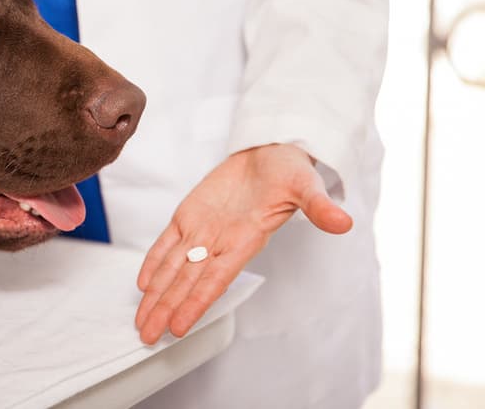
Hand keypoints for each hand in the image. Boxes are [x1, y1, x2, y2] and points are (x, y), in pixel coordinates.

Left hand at [134, 143, 352, 343]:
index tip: (178, 327)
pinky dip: (155, 262)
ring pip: (173, 268)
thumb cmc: (289, 170)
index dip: (195, 304)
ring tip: (142, 320)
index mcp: (245, 240)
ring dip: (156, 294)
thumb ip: (319, 206)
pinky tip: (143, 283)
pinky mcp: (190, 215)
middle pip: (187, 282)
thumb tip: (344, 222)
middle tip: (147, 335)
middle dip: (166, 309)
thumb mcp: (306, 184)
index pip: (215, 280)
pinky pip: (168, 243)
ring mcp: (202, 230)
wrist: (271, 151)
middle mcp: (220, 242)